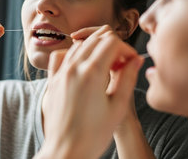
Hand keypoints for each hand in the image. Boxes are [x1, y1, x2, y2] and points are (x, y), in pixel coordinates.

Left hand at [39, 25, 143, 157]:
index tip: (131, 61)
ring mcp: (60, 73)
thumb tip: (136, 59)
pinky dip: (73, 53)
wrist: (66, 150)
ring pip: (78, 45)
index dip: (126, 48)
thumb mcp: (118, 107)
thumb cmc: (93, 135)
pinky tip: (82, 66)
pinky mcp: (52, 81)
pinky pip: (61, 56)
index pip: (111, 42)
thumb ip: (127, 78)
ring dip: (94, 49)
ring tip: (105, 67)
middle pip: (95, 40)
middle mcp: (73, 68)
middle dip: (112, 46)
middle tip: (121, 64)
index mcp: (92, 73)